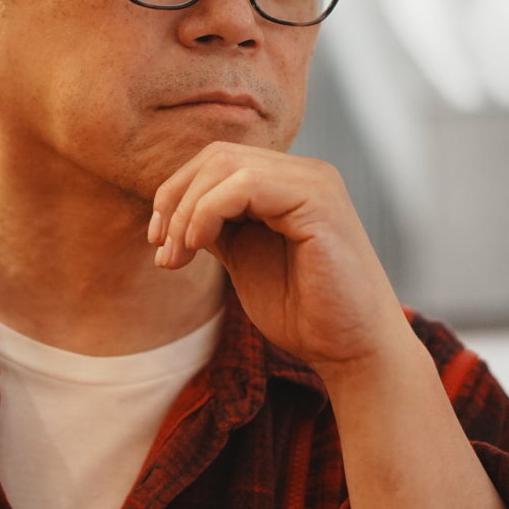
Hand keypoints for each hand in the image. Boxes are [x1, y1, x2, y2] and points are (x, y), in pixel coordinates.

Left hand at [148, 141, 409, 376]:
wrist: (351, 352)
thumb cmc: (304, 313)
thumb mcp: (243, 258)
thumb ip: (217, 227)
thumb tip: (171, 212)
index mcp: (287, 183)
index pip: (217, 161)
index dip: (176, 194)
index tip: (158, 242)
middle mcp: (304, 173)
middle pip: (216, 155)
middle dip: (175, 200)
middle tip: (162, 251)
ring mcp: (314, 181)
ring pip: (225, 164)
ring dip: (186, 210)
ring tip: (177, 256)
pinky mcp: (319, 200)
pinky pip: (246, 184)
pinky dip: (208, 211)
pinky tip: (198, 245)